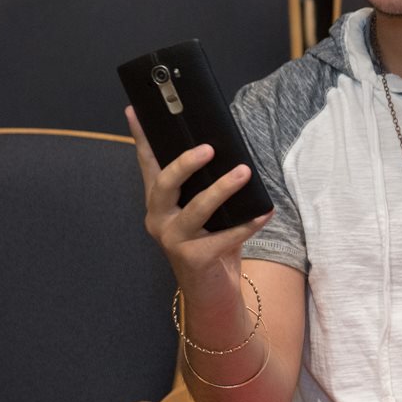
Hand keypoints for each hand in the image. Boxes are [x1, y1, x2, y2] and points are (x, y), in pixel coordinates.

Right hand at [126, 106, 270, 304]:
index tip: (135, 110)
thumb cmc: (212, 242)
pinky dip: (247, 224)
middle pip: (164, 185)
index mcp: (159, 203)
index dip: (142, 138)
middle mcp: (159, 220)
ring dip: (222, 189)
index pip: (148, 165)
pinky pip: (224, 238)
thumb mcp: (207, 211)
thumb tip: (230, 150)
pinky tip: (265, 212)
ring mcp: (174, 241)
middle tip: (209, 148)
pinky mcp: (194, 260)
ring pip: (196, 209)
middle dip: (185, 164)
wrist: (212, 291)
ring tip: (244, 172)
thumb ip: (207, 185)